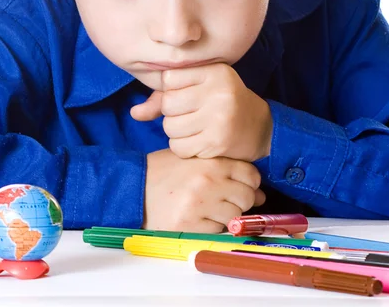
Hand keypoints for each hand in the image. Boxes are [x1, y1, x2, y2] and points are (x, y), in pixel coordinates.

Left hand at [131, 63, 272, 160]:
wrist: (261, 129)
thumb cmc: (224, 104)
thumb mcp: (202, 89)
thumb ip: (166, 96)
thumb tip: (134, 114)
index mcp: (215, 72)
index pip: (169, 79)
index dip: (173, 91)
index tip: (189, 96)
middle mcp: (218, 91)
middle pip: (168, 104)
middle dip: (174, 113)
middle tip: (192, 115)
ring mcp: (219, 117)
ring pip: (170, 127)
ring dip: (178, 133)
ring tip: (196, 129)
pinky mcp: (216, 141)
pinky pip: (179, 147)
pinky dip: (184, 148)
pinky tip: (200, 142)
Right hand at [144, 148, 265, 231]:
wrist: (131, 188)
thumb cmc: (162, 171)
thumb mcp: (191, 157)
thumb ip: (222, 166)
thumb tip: (256, 186)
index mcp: (210, 162)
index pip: (250, 174)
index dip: (250, 181)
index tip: (243, 185)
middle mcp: (208, 183)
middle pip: (247, 196)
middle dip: (242, 200)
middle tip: (228, 199)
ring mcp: (199, 206)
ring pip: (234, 216)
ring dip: (228, 215)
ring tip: (211, 208)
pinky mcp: (189, 227)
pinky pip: (217, 231)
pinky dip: (213, 227)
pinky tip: (199, 218)